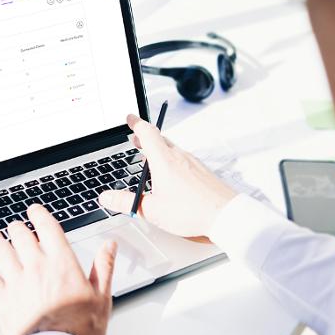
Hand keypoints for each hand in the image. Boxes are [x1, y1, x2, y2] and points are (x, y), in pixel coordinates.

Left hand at [0, 204, 116, 334]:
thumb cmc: (80, 330)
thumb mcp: (102, 297)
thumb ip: (103, 267)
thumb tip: (109, 246)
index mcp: (62, 264)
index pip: (48, 228)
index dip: (39, 215)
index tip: (35, 211)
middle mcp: (37, 267)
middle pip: (21, 235)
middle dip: (18, 228)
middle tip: (16, 227)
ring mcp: (17, 281)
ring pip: (0, 249)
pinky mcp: (1, 299)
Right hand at [99, 114, 236, 237]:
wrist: (226, 215)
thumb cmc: (192, 211)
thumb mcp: (152, 210)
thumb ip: (127, 202)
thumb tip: (107, 197)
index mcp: (164, 161)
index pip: (147, 132)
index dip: (136, 123)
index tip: (129, 118)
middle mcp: (180, 156)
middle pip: (160, 138)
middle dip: (145, 137)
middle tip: (135, 138)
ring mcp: (193, 163)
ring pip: (172, 149)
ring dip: (158, 150)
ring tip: (150, 159)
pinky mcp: (202, 171)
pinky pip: (182, 159)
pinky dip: (171, 160)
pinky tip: (170, 176)